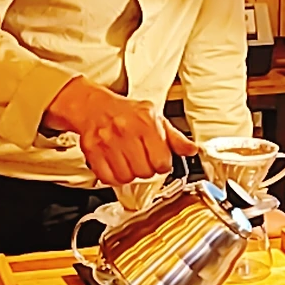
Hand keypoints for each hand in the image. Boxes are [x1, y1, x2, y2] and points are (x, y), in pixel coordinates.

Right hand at [45, 77, 195, 185]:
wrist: (94, 106)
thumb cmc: (126, 113)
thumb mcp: (155, 118)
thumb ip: (175, 137)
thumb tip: (192, 149)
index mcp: (146, 122)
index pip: (162, 161)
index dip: (162, 164)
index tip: (159, 160)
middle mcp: (126, 130)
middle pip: (145, 172)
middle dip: (146, 170)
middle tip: (142, 160)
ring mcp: (107, 141)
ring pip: (126, 177)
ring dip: (130, 174)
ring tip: (128, 161)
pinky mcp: (92, 151)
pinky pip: (108, 178)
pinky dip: (113, 177)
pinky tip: (116, 165)